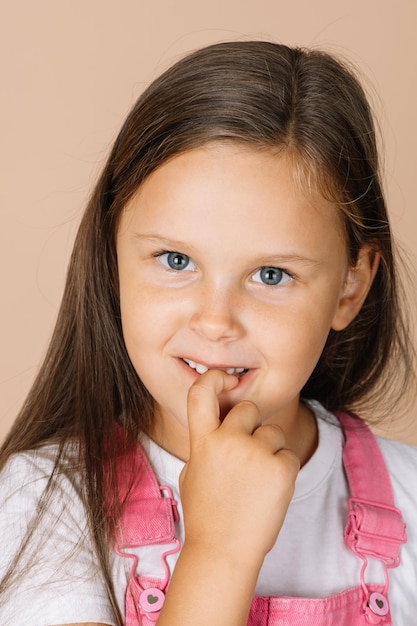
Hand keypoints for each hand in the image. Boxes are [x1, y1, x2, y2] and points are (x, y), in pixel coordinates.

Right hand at [179, 369, 299, 567]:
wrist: (223, 552)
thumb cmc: (206, 514)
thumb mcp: (192, 472)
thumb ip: (206, 443)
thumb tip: (221, 423)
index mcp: (202, 441)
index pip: (201, 392)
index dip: (214, 378)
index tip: (225, 380)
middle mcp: (227, 440)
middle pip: (248, 409)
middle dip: (250, 425)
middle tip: (247, 455)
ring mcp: (255, 453)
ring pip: (272, 432)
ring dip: (269, 449)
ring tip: (257, 481)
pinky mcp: (281, 468)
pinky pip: (288, 454)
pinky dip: (283, 470)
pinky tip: (269, 492)